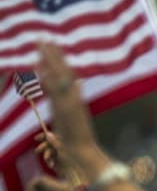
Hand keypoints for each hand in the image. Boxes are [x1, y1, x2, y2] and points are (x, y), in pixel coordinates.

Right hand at [34, 131, 72, 173]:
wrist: (79, 170)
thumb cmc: (73, 158)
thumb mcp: (62, 149)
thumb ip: (54, 142)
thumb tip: (48, 133)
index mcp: (63, 142)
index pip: (52, 136)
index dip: (43, 136)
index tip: (36, 138)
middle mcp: (60, 147)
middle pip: (48, 144)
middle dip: (43, 147)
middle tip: (37, 151)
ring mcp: (59, 155)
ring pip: (48, 153)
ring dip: (46, 155)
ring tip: (48, 159)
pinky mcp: (57, 163)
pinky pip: (50, 161)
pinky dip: (49, 162)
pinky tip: (52, 165)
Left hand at [36, 43, 99, 164]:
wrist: (83, 154)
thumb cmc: (79, 141)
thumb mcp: (75, 117)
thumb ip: (74, 99)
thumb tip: (78, 83)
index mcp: (74, 99)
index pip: (66, 74)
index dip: (58, 59)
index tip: (51, 45)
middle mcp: (72, 98)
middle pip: (62, 71)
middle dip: (53, 54)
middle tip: (43, 37)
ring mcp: (70, 103)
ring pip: (59, 76)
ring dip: (50, 60)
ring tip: (41, 44)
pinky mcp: (66, 110)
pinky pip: (55, 91)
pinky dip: (48, 78)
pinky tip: (39, 67)